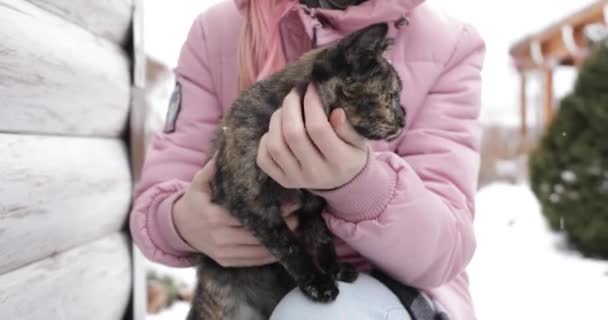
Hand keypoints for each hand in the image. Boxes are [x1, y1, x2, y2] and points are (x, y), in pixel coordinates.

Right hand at [172, 158, 299, 266]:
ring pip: (258, 251)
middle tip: (298, 215)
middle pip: (257, 235)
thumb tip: (227, 151)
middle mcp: (219, 237)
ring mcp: (224, 252)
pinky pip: (253, 261)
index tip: (291, 203)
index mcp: (214, 216)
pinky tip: (283, 243)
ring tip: (295, 227)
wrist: (180, 227)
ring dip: (279, 241)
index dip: (271, 212)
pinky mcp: (227, 261)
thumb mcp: (199, 182)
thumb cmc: (195, 200)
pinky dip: (270, 254)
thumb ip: (213, 169)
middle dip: (281, 226)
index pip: (248, 215)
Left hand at [257, 83, 367, 189]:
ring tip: (286, 108)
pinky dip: (267, 139)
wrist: (342, 182)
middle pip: (293, 134)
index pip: (318, 128)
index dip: (311, 103)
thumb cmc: (350, 153)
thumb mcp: (358, 140)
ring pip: (275, 145)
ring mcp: (296, 179)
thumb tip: (336, 112)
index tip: (312, 86)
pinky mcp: (282, 180)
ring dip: (277, 119)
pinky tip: (278, 130)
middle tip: (296, 92)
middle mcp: (316, 173)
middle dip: (291, 105)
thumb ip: (347, 128)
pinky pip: (264, 158)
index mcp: (339, 162)